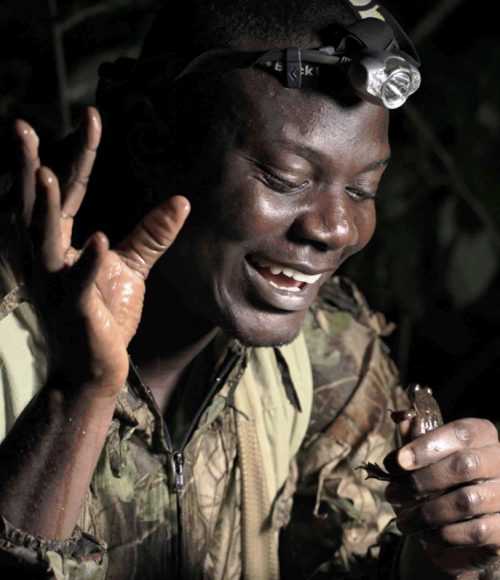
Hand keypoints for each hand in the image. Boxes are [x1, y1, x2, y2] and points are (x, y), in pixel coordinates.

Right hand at [14, 108, 189, 394]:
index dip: (78, 157)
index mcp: (63, 244)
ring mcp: (56, 284)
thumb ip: (151, 234)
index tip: (92, 118)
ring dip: (44, 208)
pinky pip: (79, 285)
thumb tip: (182, 201)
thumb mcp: (131, 267)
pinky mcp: (75, 311)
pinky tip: (98, 241)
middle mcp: (50, 259)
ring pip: (43, 241)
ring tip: (46, 172)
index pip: (69, 193)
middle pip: (39, 207)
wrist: (97, 366)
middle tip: (21, 127)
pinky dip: (88, 264)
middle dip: (29, 167)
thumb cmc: (106, 315)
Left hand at [385, 418, 499, 576]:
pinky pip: (475, 531)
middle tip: (391, 493)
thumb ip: (416, 437)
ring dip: (426, 513)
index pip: (460, 433)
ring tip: (402, 520)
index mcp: (482, 435)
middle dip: (421, 480)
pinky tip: (424, 535)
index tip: (398, 461)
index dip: (427, 445)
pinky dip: (444, 535)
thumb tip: (402, 420)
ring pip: (466, 501)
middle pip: (465, 465)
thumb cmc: (442, 478)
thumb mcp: (427, 454)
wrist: (466, 522)